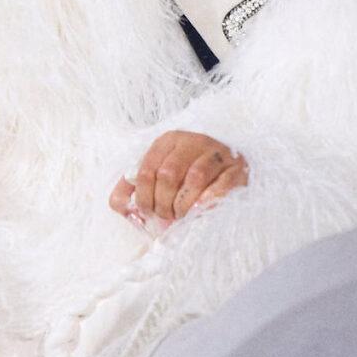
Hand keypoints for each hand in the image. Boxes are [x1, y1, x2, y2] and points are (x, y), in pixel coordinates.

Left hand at [110, 132, 248, 233]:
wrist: (227, 172)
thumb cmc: (185, 179)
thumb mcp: (156, 178)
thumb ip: (131, 190)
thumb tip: (120, 205)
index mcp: (168, 140)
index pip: (147, 169)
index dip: (144, 196)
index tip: (148, 212)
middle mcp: (192, 141)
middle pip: (168, 174)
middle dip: (163, 202)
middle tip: (166, 216)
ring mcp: (217, 152)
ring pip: (195, 177)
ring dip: (184, 204)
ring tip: (181, 215)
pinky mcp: (237, 168)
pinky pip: (221, 185)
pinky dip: (208, 201)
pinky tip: (199, 211)